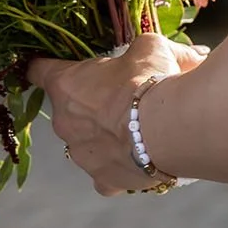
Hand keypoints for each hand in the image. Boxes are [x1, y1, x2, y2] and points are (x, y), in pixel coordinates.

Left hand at [25, 33, 206, 195]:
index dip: (47, 67)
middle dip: (92, 104)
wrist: (168, 129)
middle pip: (69, 109)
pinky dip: (117, 168)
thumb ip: (151, 49)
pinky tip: (136, 160)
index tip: (52, 66)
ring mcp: (81, 154)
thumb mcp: (150, 49)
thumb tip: (187, 53)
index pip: (40, 71)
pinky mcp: (103, 178)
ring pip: (87, 143)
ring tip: (138, 132)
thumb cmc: (150, 83)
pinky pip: (104, 175)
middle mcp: (65, 122)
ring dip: (105, 136)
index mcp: (66, 85)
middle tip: (124, 99)